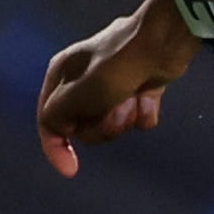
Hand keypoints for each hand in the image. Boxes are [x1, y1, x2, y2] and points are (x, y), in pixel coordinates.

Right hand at [32, 0, 191, 177]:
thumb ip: (55, 117)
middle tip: (114, 111)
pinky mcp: (137, 89)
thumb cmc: (117, 65)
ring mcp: (112, 86)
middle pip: (83, 128)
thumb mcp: (75, 95)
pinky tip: (149, 95)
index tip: (71, 170)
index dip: (56, 148)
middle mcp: (83, 82)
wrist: (164, 42)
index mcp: (61, 77)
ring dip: (124, 119)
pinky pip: (137, 117)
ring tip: (134, 99)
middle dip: (102, 126)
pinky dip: (144, 111)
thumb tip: (59, 131)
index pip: (48, 121)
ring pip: (111, 125)